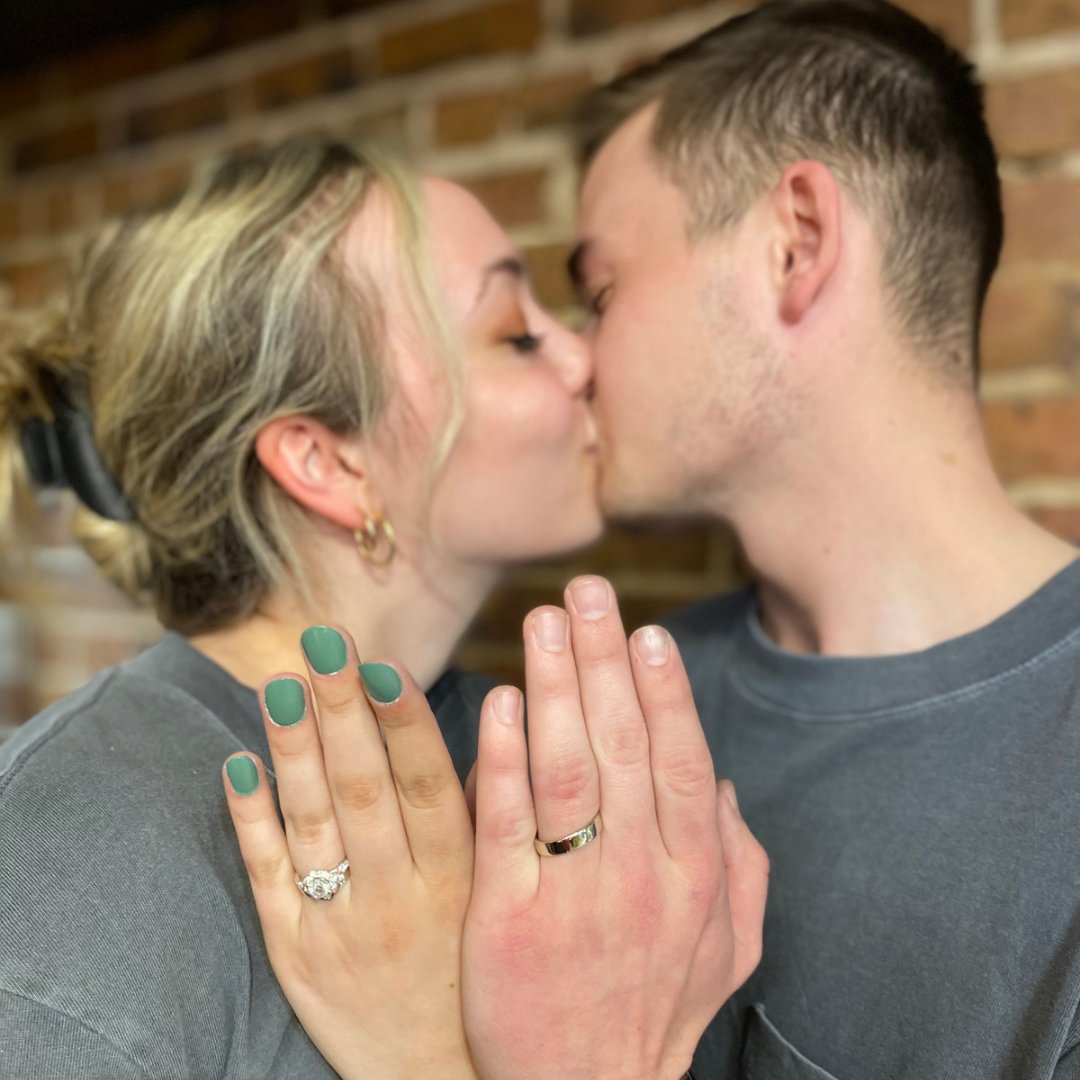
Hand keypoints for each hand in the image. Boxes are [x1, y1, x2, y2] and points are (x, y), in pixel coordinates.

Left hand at [222, 627, 476, 1079]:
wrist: (435, 1076)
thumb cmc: (475, 967)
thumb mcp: (500, 898)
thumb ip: (492, 813)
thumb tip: (498, 721)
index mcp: (459, 876)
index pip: (429, 784)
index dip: (403, 721)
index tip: (381, 663)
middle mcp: (399, 895)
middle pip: (364, 789)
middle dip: (342, 711)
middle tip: (322, 644)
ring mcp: (340, 924)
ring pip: (312, 822)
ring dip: (294, 748)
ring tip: (280, 682)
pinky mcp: (294, 952)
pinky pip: (268, 877)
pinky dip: (251, 819)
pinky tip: (238, 763)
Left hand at [463, 575, 768, 1079]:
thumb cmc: (653, 1014)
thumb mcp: (728, 950)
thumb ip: (741, 865)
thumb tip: (725, 785)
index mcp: (693, 878)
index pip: (683, 764)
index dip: (665, 694)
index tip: (646, 632)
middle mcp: (639, 878)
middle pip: (624, 749)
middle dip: (604, 662)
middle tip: (586, 592)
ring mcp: (572, 898)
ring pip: (566, 772)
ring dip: (555, 688)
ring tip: (542, 621)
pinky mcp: (505, 920)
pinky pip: (505, 825)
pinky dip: (504, 758)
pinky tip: (501, 701)